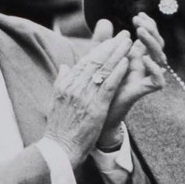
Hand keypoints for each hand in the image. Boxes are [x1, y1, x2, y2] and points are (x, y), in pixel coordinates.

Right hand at [43, 33, 132, 164]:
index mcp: (66, 84)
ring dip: (117, 54)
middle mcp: (74, 86)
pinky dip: (117, 72)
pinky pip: (108, 85)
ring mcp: (84, 96)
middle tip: (124, 35)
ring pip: (103, 69)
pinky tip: (126, 62)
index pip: (85, 62)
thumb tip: (65, 66)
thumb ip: (61, 82)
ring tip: (128, 42)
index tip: (111, 41)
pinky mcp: (95, 107)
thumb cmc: (59, 128)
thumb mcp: (56, 101)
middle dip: (111, 46)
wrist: (58, 149)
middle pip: (95, 61)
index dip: (99, 49)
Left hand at [100, 13, 166, 135]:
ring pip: (160, 59)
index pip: (149, 37)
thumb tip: (105, 20)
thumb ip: (102, 41)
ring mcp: (145, 78)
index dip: (148, 25)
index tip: (138, 15)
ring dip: (152, 44)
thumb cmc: (100, 84)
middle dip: (151, 30)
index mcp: (136, 56)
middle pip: (158, 45)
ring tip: (140, 32)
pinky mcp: (144, 91)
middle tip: (138, 22)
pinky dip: (154, 69)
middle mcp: (143, 66)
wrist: (97, 111)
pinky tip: (143, 58)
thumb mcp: (99, 59)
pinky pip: (158, 81)